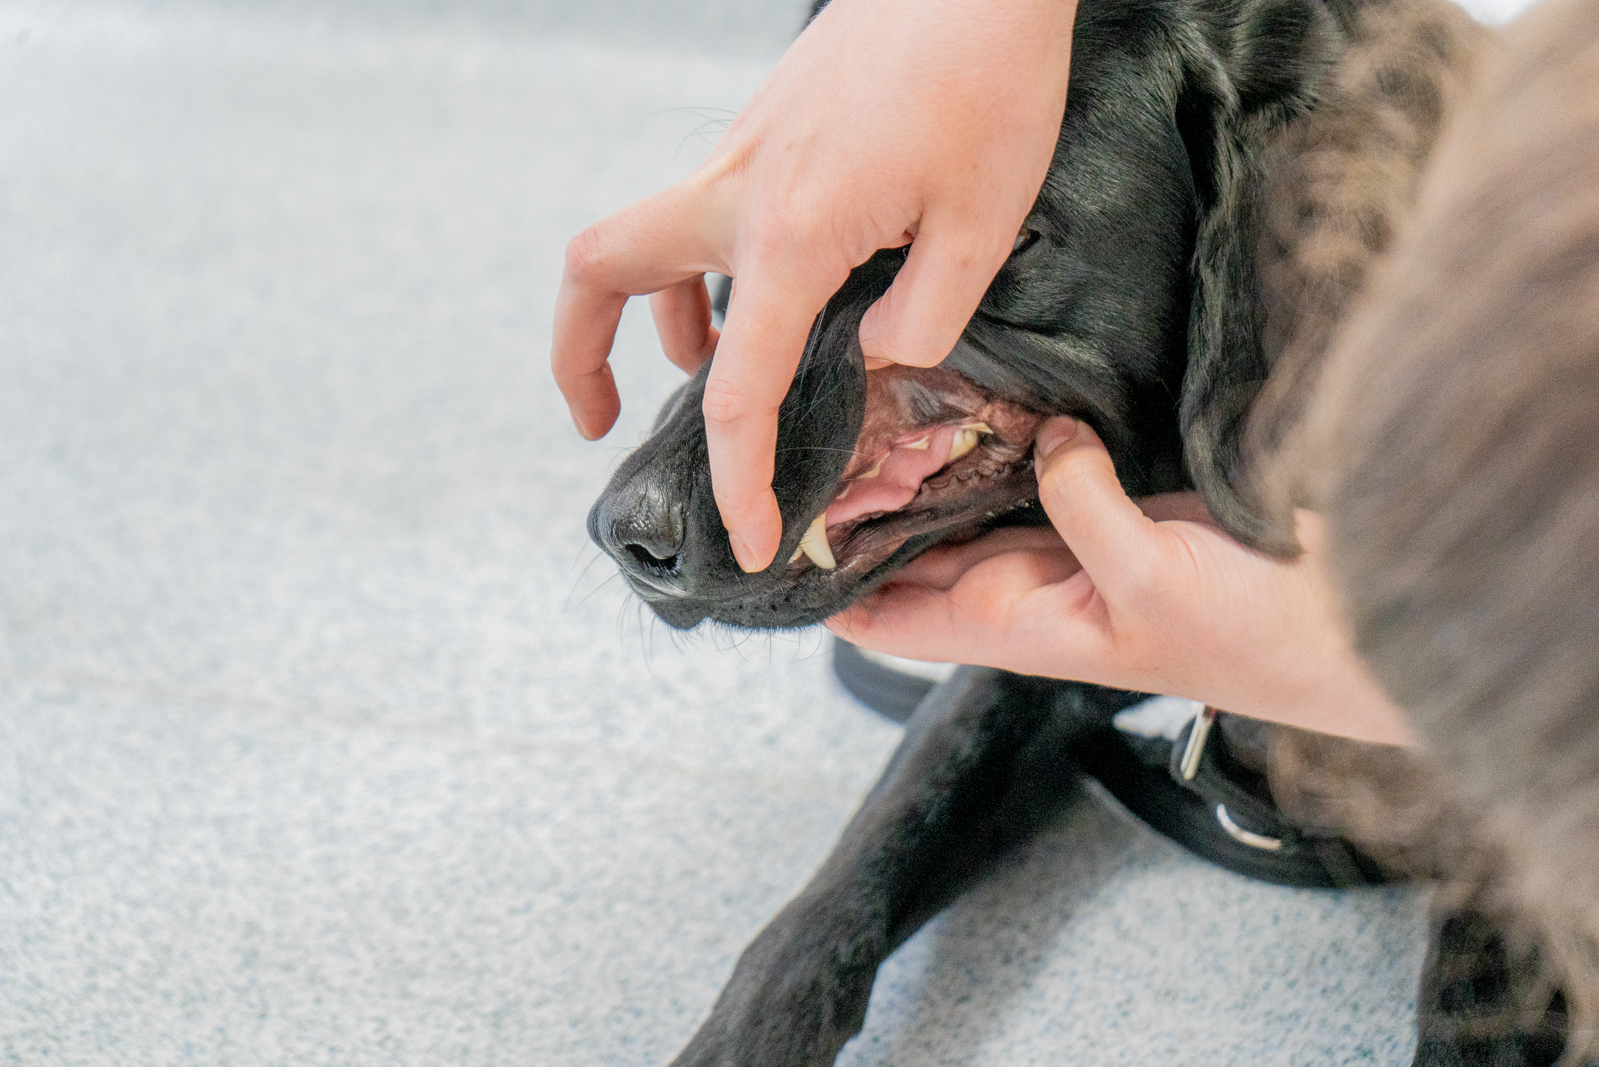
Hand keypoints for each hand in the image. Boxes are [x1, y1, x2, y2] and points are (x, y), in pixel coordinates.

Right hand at [551, 0, 1077, 571]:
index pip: (739, 387)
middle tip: (600, 421)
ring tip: (696, 371)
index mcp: (788, 232)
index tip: (748, 541)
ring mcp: (745, 151)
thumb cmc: (989, 77)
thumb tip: (871, 350)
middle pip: (599, 270)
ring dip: (653, 314)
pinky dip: (707, 267)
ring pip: (648, 238)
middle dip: (577, 355)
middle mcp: (740, 190)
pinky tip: (766, 288)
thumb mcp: (984, 220)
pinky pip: (704, 210)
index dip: (739, 478)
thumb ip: (922, 314)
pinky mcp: (768, 127)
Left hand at [827, 418, 1415, 745]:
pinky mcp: (1119, 501)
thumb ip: (1081, 508)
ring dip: (926, 466)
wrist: (1358, 627)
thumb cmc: (1255, 638)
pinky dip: (1006, 436)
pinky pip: (1040, 466)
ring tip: (863, 402)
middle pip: (916, 549)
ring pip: (969, 502)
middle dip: (863, 508)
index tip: (766, 540)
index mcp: (1020, 626)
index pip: (891, 615)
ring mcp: (1073, 542)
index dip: (828, 586)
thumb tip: (1047, 442)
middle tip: (802, 438)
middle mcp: (1032, 587)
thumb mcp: (1150, 579)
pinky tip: (974, 391)